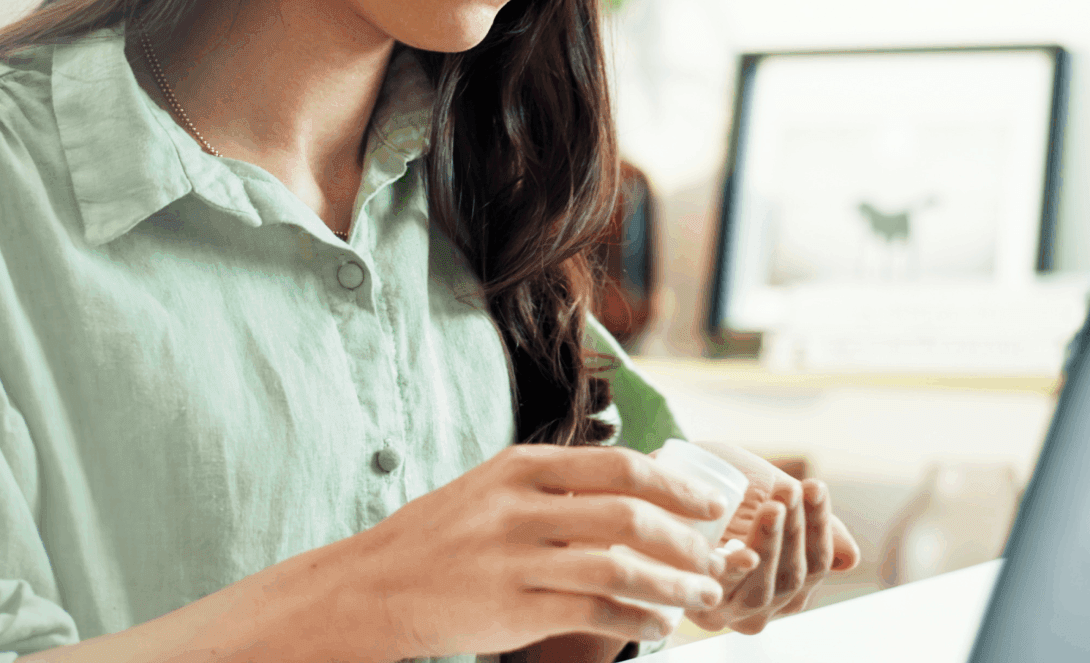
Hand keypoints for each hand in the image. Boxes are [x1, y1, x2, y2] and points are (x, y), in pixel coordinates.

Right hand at [341, 443, 737, 660]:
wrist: (373, 587)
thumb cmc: (440, 538)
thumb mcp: (490, 489)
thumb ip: (552, 484)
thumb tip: (633, 484)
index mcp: (521, 467)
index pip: (620, 467)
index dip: (676, 488)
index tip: (711, 506)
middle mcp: (520, 507)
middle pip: (629, 517)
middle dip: (686, 541)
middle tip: (715, 559)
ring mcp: (515, 559)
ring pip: (619, 568)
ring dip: (673, 584)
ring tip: (700, 596)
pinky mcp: (512, 609)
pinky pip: (594, 611)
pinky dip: (637, 618)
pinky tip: (657, 623)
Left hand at [682, 441, 861, 633]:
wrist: (664, 478)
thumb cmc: (723, 489)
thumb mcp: (770, 498)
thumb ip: (807, 523)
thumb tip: (850, 559)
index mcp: (786, 586)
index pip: (816, 562)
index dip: (820, 526)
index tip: (815, 486)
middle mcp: (760, 607)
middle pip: (794, 577)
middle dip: (798, 530)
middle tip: (791, 488)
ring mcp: (728, 610)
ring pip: (764, 587)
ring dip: (772, 544)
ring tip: (773, 505)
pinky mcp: (694, 604)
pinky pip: (721, 593)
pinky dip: (736, 573)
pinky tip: (745, 550)